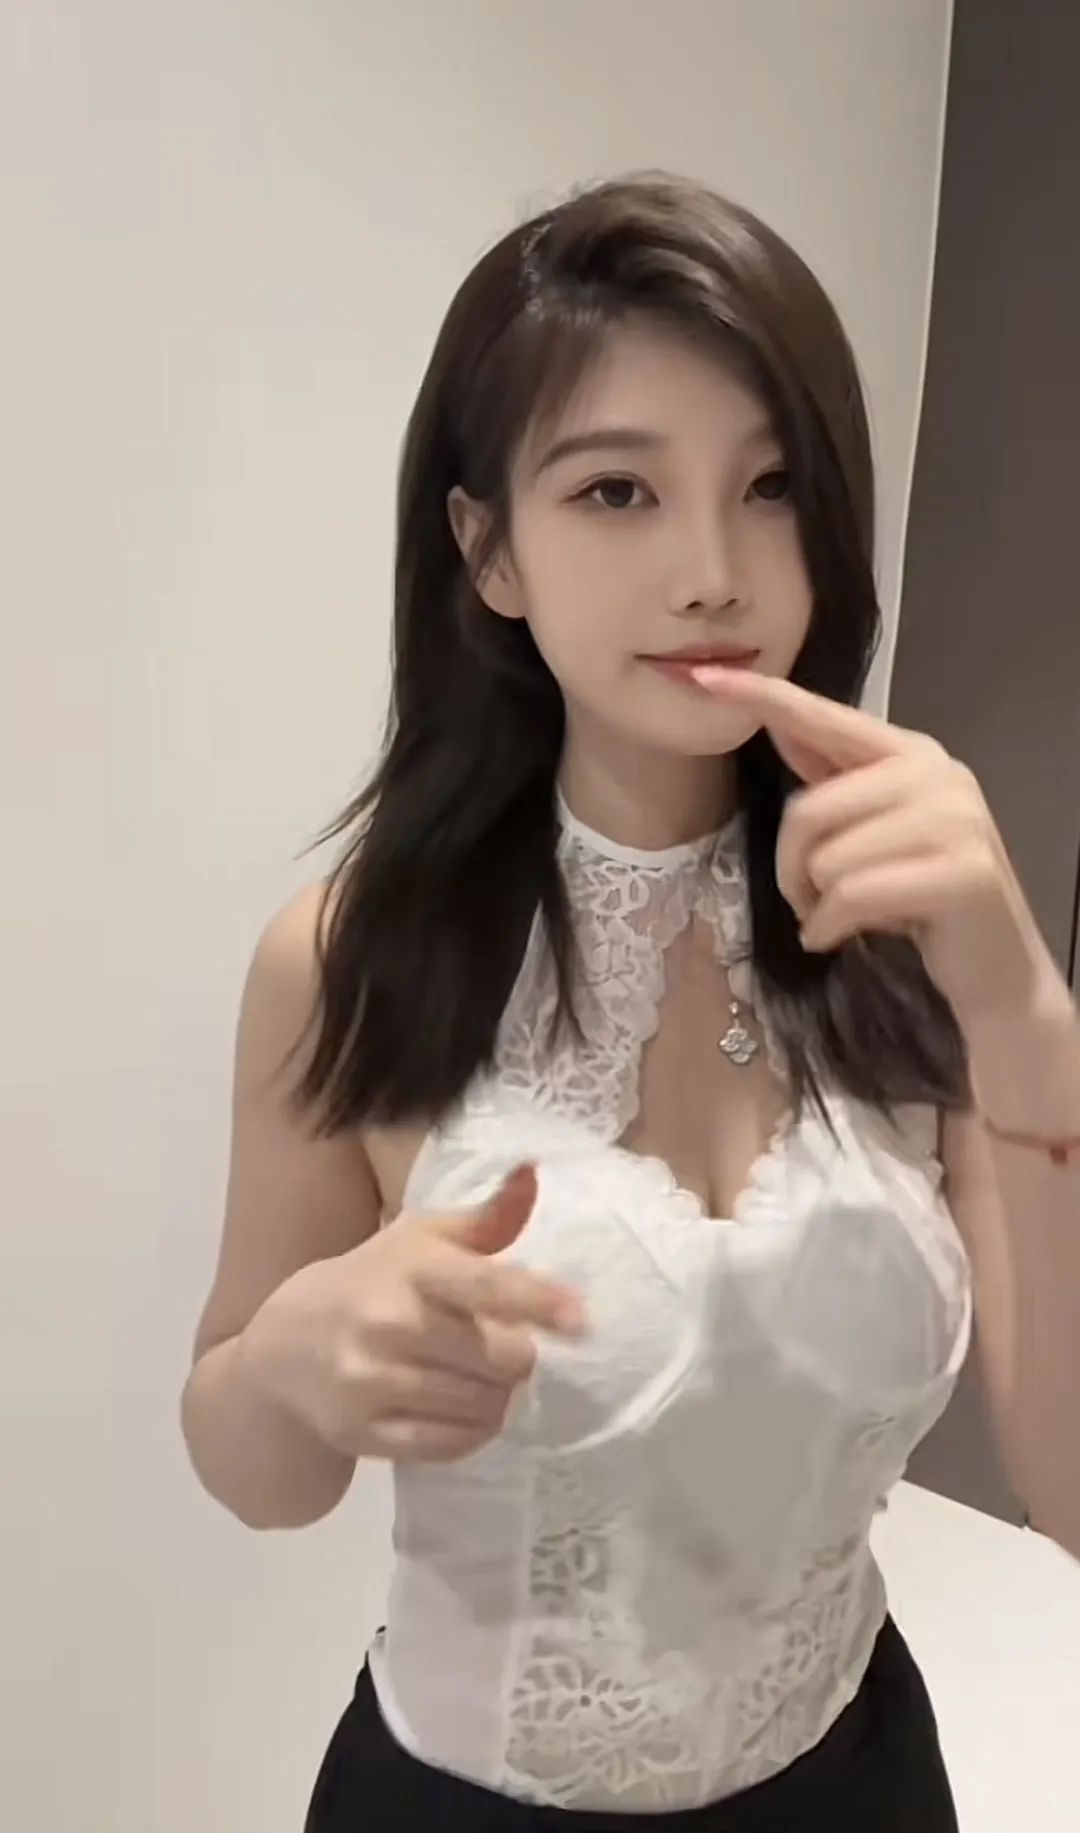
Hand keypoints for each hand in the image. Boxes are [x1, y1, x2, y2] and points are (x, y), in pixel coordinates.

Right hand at [239, 1166, 583, 1463]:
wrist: (282, 1346)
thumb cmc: (372, 1281)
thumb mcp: (419, 1239)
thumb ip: (484, 1218)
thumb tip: (533, 1173)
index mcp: (410, 1268)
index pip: (486, 1284)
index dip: (539, 1301)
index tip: (581, 1320)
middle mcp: (387, 1322)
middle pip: (501, 1358)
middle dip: (518, 1358)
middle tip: (505, 1350)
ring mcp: (370, 1381)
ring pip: (482, 1406)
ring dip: (498, 1397)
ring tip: (481, 1379)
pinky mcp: (362, 1432)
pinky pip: (450, 1445)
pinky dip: (473, 1432)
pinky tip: (464, 1410)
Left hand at [693, 665, 1058, 1025]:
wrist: (993, 964)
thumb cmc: (919, 897)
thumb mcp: (872, 830)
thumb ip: (832, 779)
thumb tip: (779, 724)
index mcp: (910, 752)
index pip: (824, 715)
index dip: (764, 696)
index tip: (704, 676)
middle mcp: (937, 774)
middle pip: (809, 810)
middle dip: (791, 868)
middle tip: (807, 901)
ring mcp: (957, 820)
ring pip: (828, 859)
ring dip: (814, 904)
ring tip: (837, 918)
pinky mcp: (964, 873)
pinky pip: (853, 895)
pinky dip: (830, 926)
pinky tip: (839, 937)